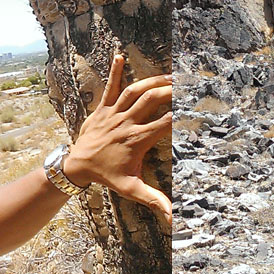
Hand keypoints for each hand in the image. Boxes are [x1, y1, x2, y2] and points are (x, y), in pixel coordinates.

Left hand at [62, 55, 171, 223]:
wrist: (77, 166)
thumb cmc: (106, 175)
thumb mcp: (130, 189)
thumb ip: (153, 200)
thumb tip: (173, 218)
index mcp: (137, 139)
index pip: (164, 123)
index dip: (181, 113)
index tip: (196, 106)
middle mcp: (126, 123)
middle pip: (151, 101)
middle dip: (170, 91)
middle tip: (187, 83)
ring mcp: (113, 113)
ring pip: (134, 91)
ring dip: (152, 81)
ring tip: (170, 75)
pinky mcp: (102, 108)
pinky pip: (109, 87)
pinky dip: (114, 71)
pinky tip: (118, 55)